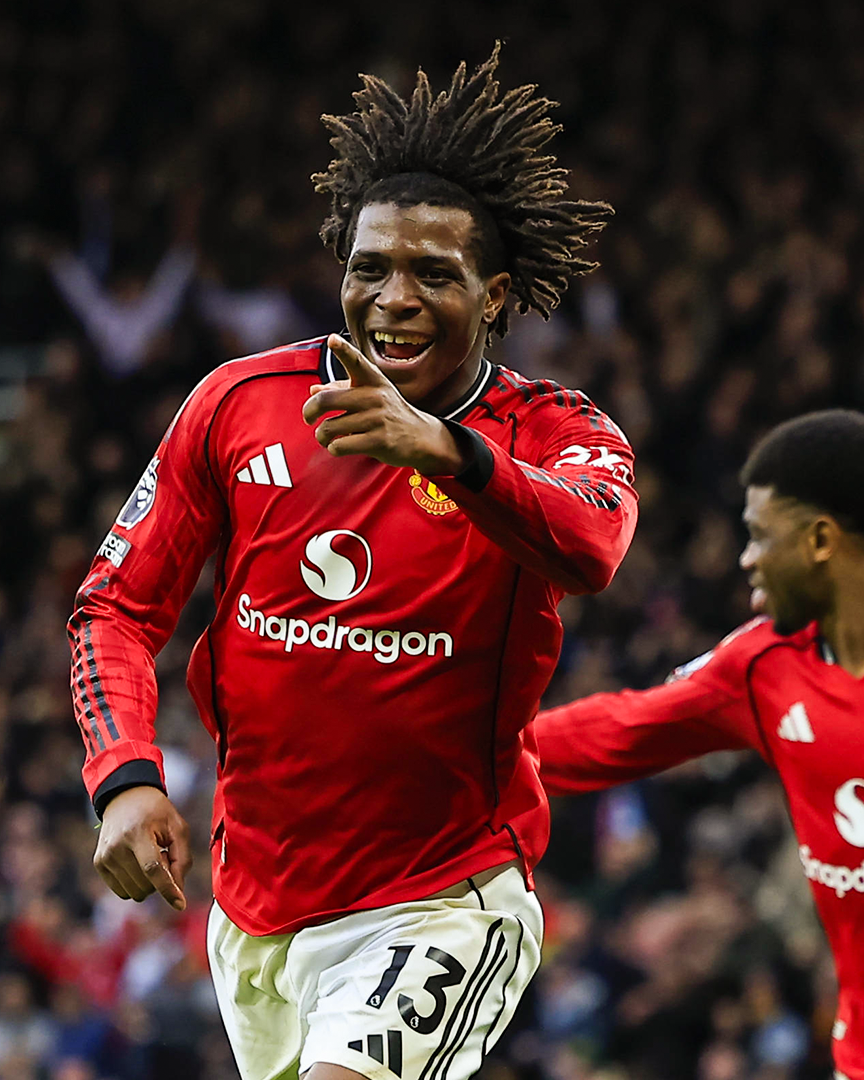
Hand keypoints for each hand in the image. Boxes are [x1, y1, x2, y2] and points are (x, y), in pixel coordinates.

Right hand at [94, 786, 191, 911]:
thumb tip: (178, 891)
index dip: (168, 889)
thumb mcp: (177, 827)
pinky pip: (123, 891)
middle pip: (145, 885)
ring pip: (134, 892)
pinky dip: (136, 883)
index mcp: (138, 833)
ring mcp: (104, 856)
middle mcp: (116, 847)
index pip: (152, 869)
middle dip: (161, 878)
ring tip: (149, 856)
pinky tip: (137, 862)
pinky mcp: (99, 864)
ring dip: (148, 882)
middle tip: (162, 853)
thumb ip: (182, 859)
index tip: (180, 904)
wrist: (126, 797)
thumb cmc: (157, 813)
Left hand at [301, 334, 467, 474]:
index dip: (343, 349)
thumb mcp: (370, 396)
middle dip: (309, 411)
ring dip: (322, 436)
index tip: (332, 340)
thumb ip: (341, 390)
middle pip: (326, 400)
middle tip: (308, 417)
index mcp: (373, 381)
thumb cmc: (389, 414)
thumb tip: (314, 389)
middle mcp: (375, 396)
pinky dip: (334, 448)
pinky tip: (340, 446)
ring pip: (329, 427)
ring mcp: (377, 419)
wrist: (420, 438)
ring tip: (326, 437)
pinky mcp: (378, 441)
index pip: (356, 361)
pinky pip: (340, 446)